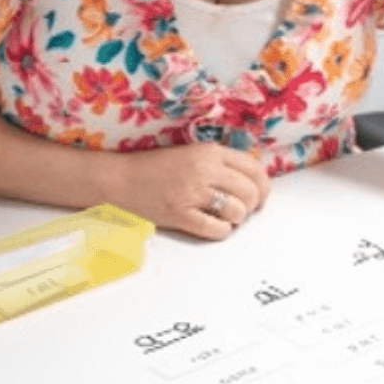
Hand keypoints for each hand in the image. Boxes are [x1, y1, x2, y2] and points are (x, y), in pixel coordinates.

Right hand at [105, 143, 269, 239]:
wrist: (119, 180)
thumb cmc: (156, 167)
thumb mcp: (193, 154)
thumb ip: (220, 163)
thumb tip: (252, 181)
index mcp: (209, 152)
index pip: (253, 168)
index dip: (264, 185)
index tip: (262, 195)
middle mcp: (204, 170)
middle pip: (250, 191)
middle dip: (253, 204)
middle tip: (246, 209)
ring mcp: (192, 194)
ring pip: (237, 211)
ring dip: (237, 218)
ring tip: (228, 217)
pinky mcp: (180, 215)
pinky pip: (215, 229)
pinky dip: (222, 231)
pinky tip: (217, 226)